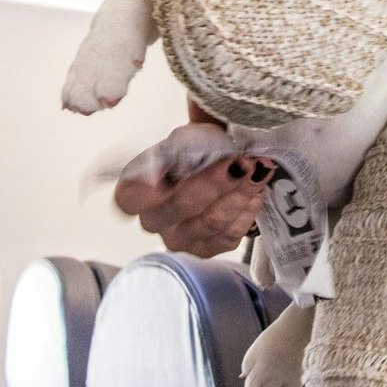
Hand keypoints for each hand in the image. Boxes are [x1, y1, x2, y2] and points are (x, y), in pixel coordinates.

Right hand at [116, 150, 272, 256]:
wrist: (217, 166)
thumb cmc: (197, 150)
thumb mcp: (188, 137)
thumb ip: (189, 142)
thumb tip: (202, 140)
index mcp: (136, 189)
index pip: (129, 197)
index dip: (143, 190)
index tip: (162, 180)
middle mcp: (153, 220)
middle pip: (182, 205)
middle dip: (217, 181)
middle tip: (244, 161)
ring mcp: (179, 239)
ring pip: (212, 221)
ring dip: (240, 193)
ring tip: (258, 171)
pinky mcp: (206, 249)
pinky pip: (230, 235)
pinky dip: (247, 209)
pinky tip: (254, 192)